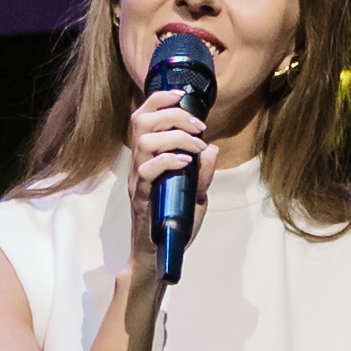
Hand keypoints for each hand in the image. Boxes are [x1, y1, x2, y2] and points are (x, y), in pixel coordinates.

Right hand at [121, 74, 214, 268]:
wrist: (160, 254)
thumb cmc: (174, 225)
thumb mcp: (196, 195)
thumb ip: (203, 173)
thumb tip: (212, 149)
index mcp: (148, 157)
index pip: (144, 116)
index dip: (160, 99)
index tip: (182, 96)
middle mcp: (139, 164)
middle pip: (142, 121)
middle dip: (173, 115)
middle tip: (199, 127)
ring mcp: (138, 180)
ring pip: (145, 141)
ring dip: (175, 137)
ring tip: (196, 147)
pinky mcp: (140, 197)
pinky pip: (148, 170)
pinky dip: (169, 160)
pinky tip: (186, 163)